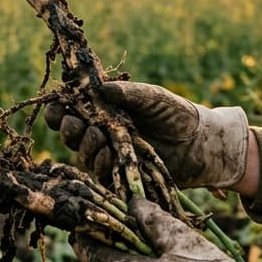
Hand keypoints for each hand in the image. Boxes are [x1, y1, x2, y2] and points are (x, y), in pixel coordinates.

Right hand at [45, 81, 248, 188]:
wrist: (201, 143)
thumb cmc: (177, 114)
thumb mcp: (153, 97)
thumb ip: (129, 93)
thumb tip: (101, 88)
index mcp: (106, 108)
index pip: (72, 109)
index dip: (61, 109)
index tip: (61, 107)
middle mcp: (103, 131)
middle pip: (71, 132)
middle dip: (70, 129)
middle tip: (81, 124)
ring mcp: (111, 153)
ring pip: (82, 152)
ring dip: (85, 146)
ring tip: (99, 138)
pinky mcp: (120, 173)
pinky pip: (99, 172)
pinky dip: (99, 164)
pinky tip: (107, 157)